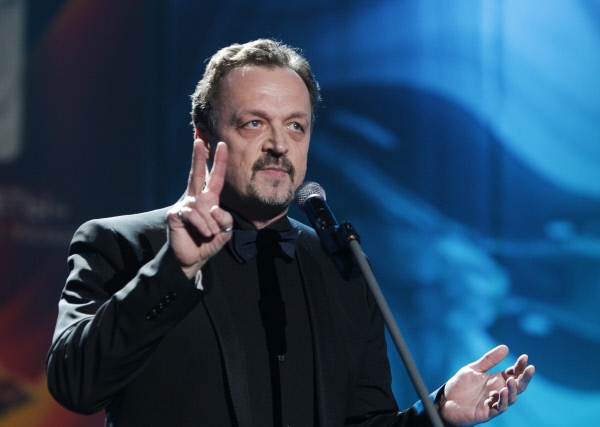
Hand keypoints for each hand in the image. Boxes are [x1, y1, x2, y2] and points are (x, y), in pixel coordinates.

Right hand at [166, 139, 232, 278]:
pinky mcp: (175, 214)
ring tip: (209, 234)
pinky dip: (202, 226)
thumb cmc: (208, 243)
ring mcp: (184, 205)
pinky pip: (193, 215)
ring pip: (203, 207)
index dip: (218, 162)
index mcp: (208, 200)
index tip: (222, 145)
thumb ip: (224, 218)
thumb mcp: (224, 230)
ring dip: (211, 223)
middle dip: (198, 156)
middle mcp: (195, 199)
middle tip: (198, 138)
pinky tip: (203, 233)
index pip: (214, 178)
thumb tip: (214, 207)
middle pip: (196, 174)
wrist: (193, 259)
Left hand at [439, 345, 534, 425]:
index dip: (520, 366)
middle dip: (525, 378)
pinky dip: (503, 400)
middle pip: (517, 386)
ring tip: (511, 379)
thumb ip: (489, 360)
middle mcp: (498, 391)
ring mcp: (494, 402)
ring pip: (511, 398)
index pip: (513, 373)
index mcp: (496, 380)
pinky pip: (499, 408)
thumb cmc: (460, 386)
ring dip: (513, 389)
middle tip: (530, 369)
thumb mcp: (474, 369)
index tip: (525, 357)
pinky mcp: (487, 412)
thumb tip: (506, 347)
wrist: (446, 401)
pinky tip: (503, 391)